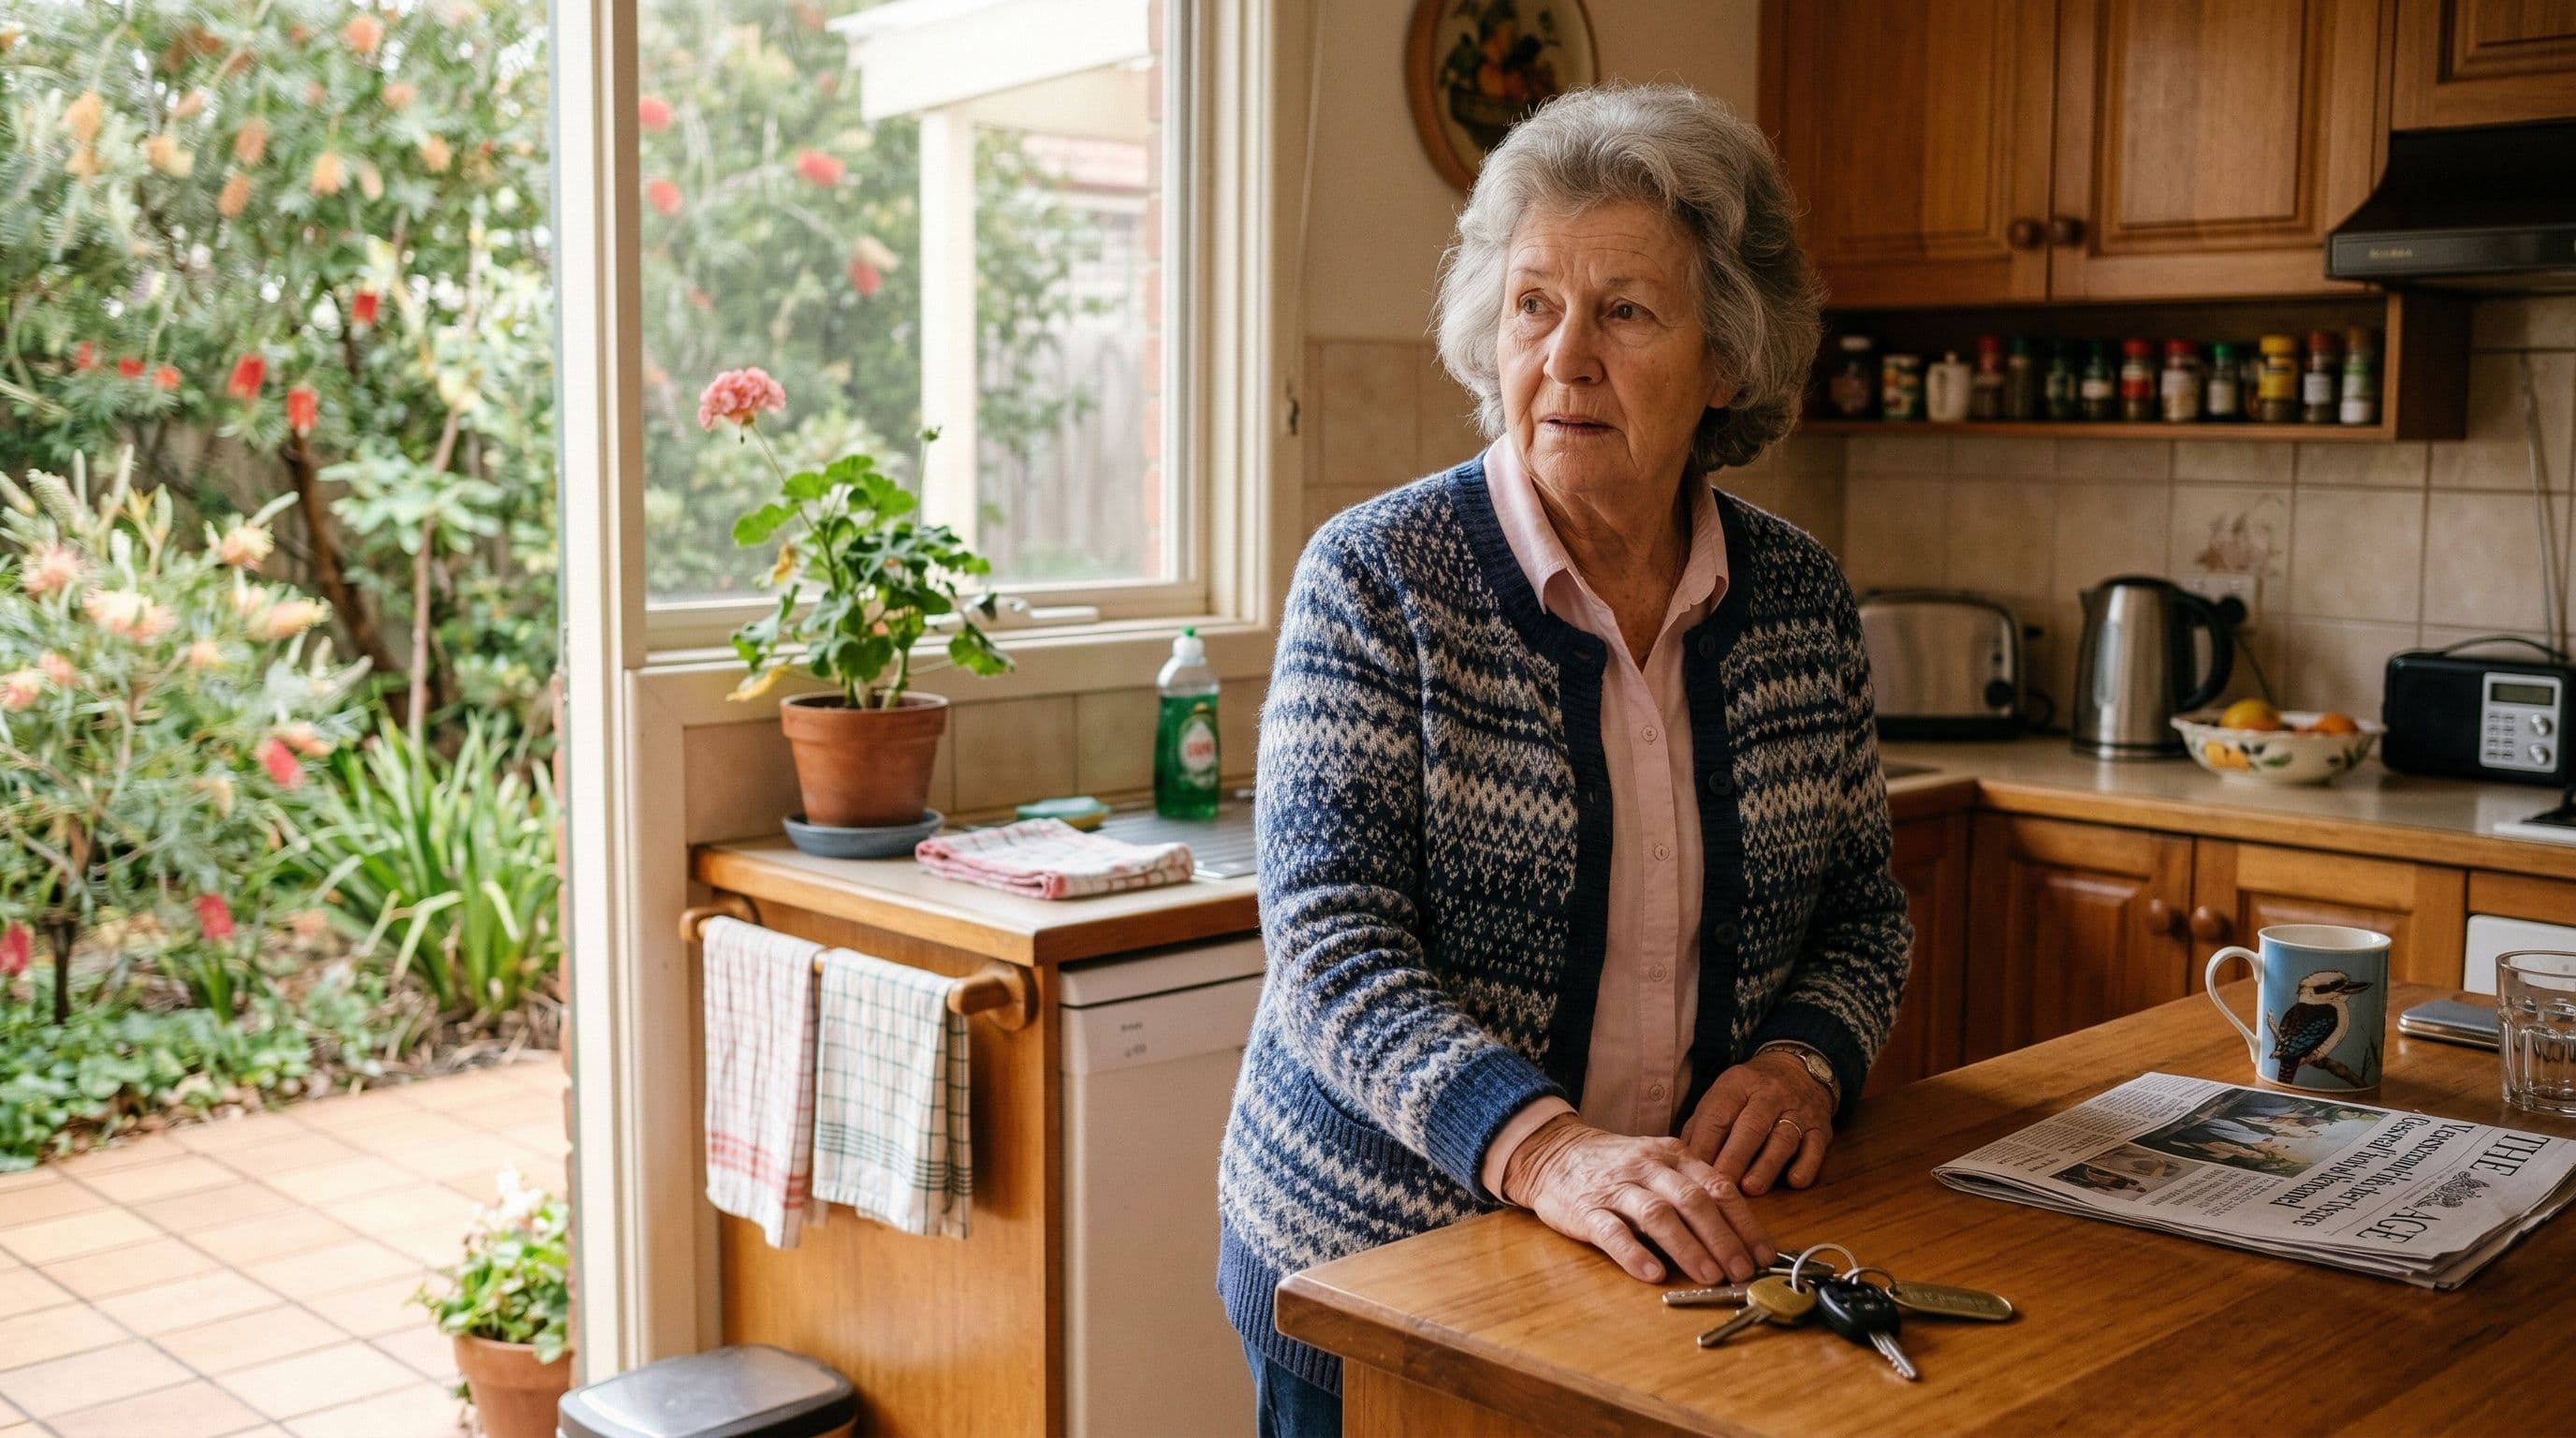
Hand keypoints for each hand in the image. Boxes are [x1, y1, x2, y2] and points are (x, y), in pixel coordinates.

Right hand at [1500, 1114, 1775, 1285]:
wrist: (1551, 1152)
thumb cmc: (1616, 1166)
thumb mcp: (1659, 1164)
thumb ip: (1693, 1189)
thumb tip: (1739, 1235)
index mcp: (1673, 1156)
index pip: (1718, 1187)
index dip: (1745, 1223)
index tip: (1764, 1254)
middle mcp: (1648, 1168)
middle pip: (1693, 1201)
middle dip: (1723, 1238)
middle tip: (1742, 1270)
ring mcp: (1615, 1188)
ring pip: (1657, 1214)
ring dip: (1687, 1247)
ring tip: (1709, 1276)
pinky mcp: (1585, 1210)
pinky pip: (1611, 1231)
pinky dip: (1633, 1253)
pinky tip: (1652, 1274)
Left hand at [1678, 1050, 1833, 1196]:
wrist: (1798, 1069)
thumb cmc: (1749, 1093)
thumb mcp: (1722, 1097)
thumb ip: (1700, 1127)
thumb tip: (1679, 1161)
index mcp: (1738, 1084)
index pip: (1718, 1115)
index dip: (1705, 1144)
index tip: (1692, 1172)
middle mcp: (1770, 1094)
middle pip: (1751, 1126)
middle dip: (1735, 1157)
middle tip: (1721, 1185)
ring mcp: (1798, 1111)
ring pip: (1783, 1138)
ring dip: (1767, 1165)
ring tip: (1751, 1189)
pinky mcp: (1821, 1128)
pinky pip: (1816, 1147)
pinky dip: (1806, 1165)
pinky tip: (1794, 1181)